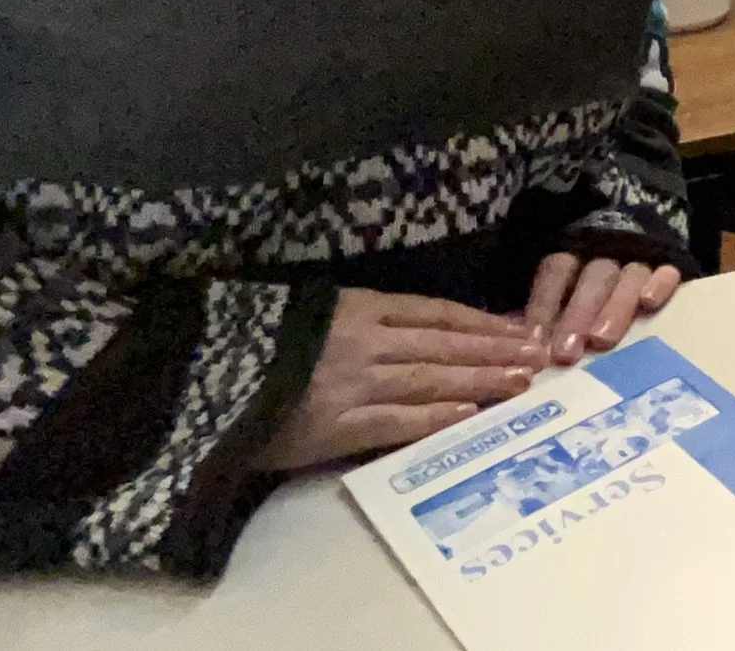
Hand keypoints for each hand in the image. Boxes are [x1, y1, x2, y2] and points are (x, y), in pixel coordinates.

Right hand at [257, 289, 546, 472]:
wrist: (196, 377)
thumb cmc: (255, 342)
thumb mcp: (313, 312)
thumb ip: (362, 318)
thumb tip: (419, 329)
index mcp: (357, 307)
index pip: (435, 312)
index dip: (481, 322)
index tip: (518, 329)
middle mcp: (362, 340)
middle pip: (443, 344)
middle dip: (494, 350)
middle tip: (537, 357)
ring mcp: (350, 383)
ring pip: (430, 379)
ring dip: (479, 380)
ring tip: (519, 382)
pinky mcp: (333, 426)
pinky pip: (394, 421)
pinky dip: (434, 418)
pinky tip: (468, 415)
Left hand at [525, 252, 683, 365]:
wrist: (647, 265)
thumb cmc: (589, 306)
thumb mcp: (561, 308)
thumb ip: (543, 325)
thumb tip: (516, 349)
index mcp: (575, 263)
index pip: (556, 273)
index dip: (544, 305)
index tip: (534, 341)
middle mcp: (606, 259)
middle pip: (591, 279)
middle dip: (578, 315)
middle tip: (566, 353)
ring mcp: (640, 263)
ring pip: (627, 277)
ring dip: (613, 307)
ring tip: (602, 340)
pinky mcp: (670, 270)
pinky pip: (667, 272)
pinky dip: (658, 284)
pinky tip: (649, 303)